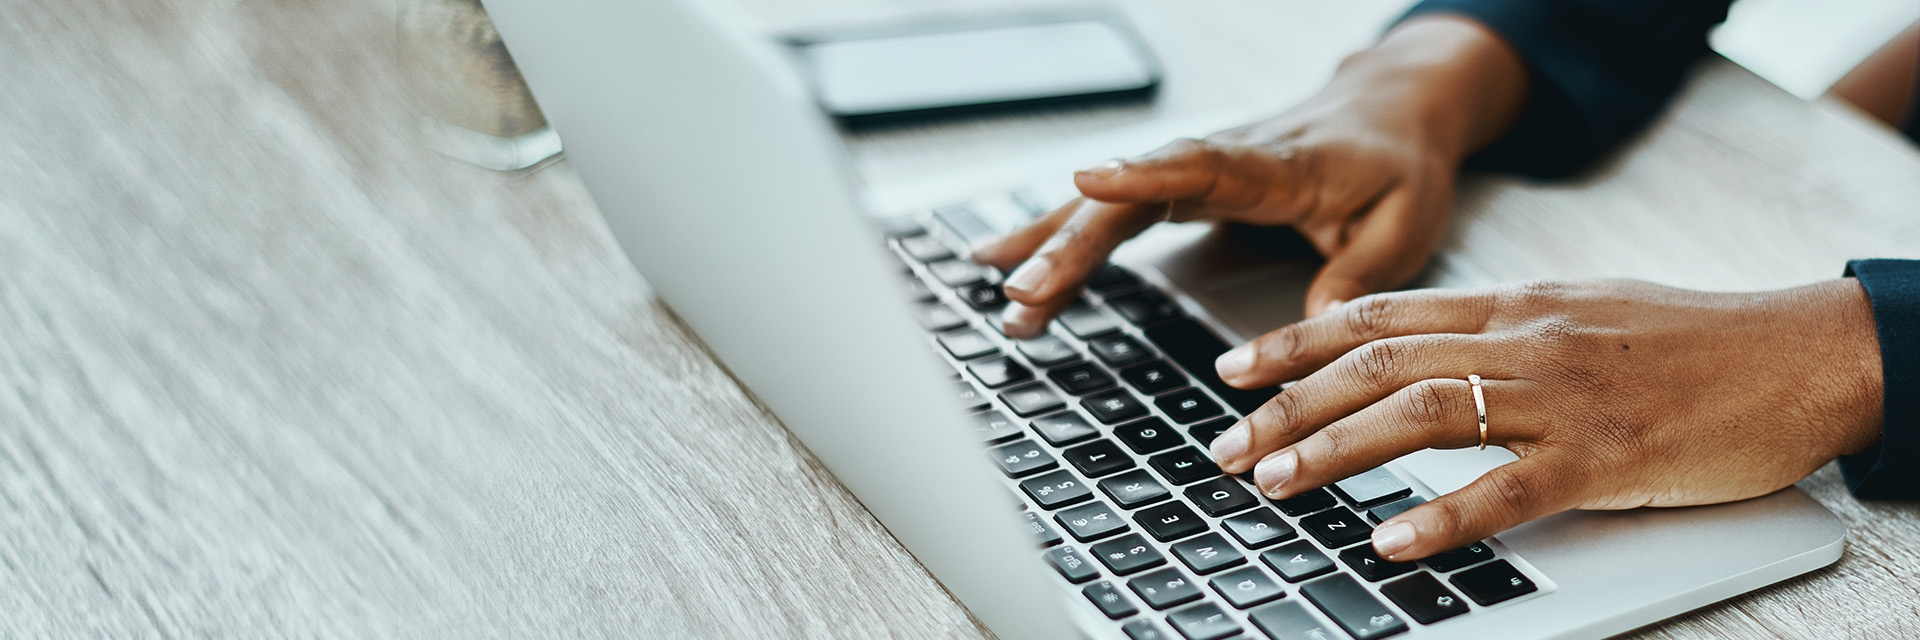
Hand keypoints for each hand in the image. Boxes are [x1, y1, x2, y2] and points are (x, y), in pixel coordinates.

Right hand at [970, 16, 1527, 337]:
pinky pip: (1113, 208)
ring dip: (1053, 242)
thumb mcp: (1405, 223)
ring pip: (1111, 200)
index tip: (1088, 180)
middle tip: (1025, 291)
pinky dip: (1060, 233)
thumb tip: (1311, 334)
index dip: (1143, 173)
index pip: (1202, 165)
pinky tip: (1011, 259)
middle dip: (1074, 241)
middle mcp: (1222, 159)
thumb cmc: (1399, 164)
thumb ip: (1358, 276)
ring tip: (1001, 289)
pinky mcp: (1179, 183)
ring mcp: (1194, 170)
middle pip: (1133, 195)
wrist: (1392, 108)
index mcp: (1278, 165)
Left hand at [1204, 279, 1884, 560]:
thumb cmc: (1695, 341)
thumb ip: (1504, 330)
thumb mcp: (1582, 312)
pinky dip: (1441, 517)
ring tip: (1275, 482)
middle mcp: (1525, 340)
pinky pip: (1507, 490)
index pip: (1381, 313)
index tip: (1236, 366)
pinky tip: (1390, 541)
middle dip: (1289, 405)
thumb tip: (1427, 354)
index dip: (1298, 339)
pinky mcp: (1607, 458)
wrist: (1804, 354)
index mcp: (1516, 303)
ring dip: (1334, 450)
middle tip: (1227, 445)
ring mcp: (1563, 397)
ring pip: (1422, 414)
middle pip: (1379, 363)